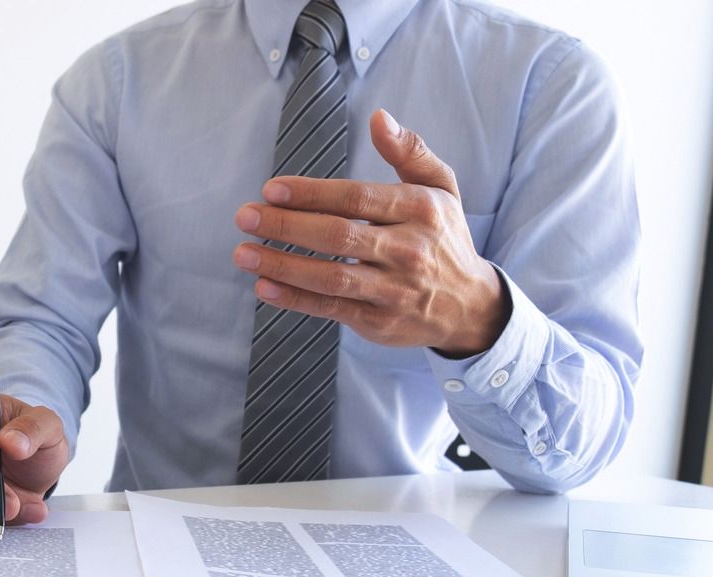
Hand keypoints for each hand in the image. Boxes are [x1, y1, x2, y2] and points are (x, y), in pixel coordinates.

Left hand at [231, 109, 510, 357]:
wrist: (469, 305)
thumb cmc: (442, 237)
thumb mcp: (441, 188)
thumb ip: (409, 152)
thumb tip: (379, 117)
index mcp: (420, 210)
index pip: (358, 198)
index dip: (312, 194)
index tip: (272, 188)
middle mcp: (408, 250)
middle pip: (338, 237)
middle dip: (286, 226)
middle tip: (245, 216)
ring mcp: (393, 290)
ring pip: (330, 277)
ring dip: (282, 265)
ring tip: (243, 253)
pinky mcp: (379, 321)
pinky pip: (330, 309)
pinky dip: (295, 300)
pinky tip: (263, 286)